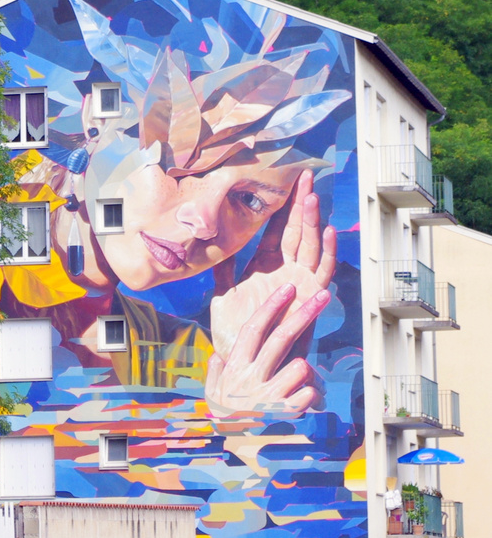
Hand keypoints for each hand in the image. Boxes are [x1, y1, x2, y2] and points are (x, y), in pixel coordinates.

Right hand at [205, 283, 329, 416]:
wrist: (238, 457)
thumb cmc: (227, 420)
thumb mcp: (212, 394)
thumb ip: (215, 372)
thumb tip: (218, 354)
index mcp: (235, 367)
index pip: (254, 328)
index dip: (271, 306)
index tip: (288, 288)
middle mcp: (252, 377)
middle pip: (281, 337)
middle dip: (304, 312)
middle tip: (322, 295)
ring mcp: (270, 395)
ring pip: (300, 366)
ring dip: (303, 368)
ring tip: (294, 379)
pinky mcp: (287, 414)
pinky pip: (308, 393)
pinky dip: (309, 394)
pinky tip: (298, 401)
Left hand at [210, 169, 335, 362]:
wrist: (248, 361)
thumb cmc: (236, 331)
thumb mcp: (223, 295)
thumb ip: (222, 269)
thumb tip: (210, 242)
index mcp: (263, 265)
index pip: (275, 229)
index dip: (279, 206)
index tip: (284, 181)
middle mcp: (285, 270)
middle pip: (296, 229)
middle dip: (300, 202)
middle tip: (305, 176)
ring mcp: (299, 282)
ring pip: (310, 244)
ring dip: (312, 221)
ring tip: (312, 197)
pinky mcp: (310, 297)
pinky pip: (321, 271)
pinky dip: (326, 251)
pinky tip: (327, 230)